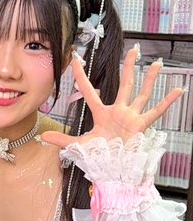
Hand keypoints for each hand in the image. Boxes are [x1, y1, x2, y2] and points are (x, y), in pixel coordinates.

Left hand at [41, 47, 183, 148]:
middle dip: (129, 67)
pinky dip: (167, 102)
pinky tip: (178, 90)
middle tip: (134, 49)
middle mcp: (118, 111)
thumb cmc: (98, 158)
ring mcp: (131, 117)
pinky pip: (156, 112)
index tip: (76, 59)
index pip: (89, 91)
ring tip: (157, 64)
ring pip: (142, 94)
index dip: (81, 76)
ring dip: (150, 79)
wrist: (112, 171)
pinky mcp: (141, 126)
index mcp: (102, 114)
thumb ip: (62, 140)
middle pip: (124, 84)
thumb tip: (42, 137)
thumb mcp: (79, 146)